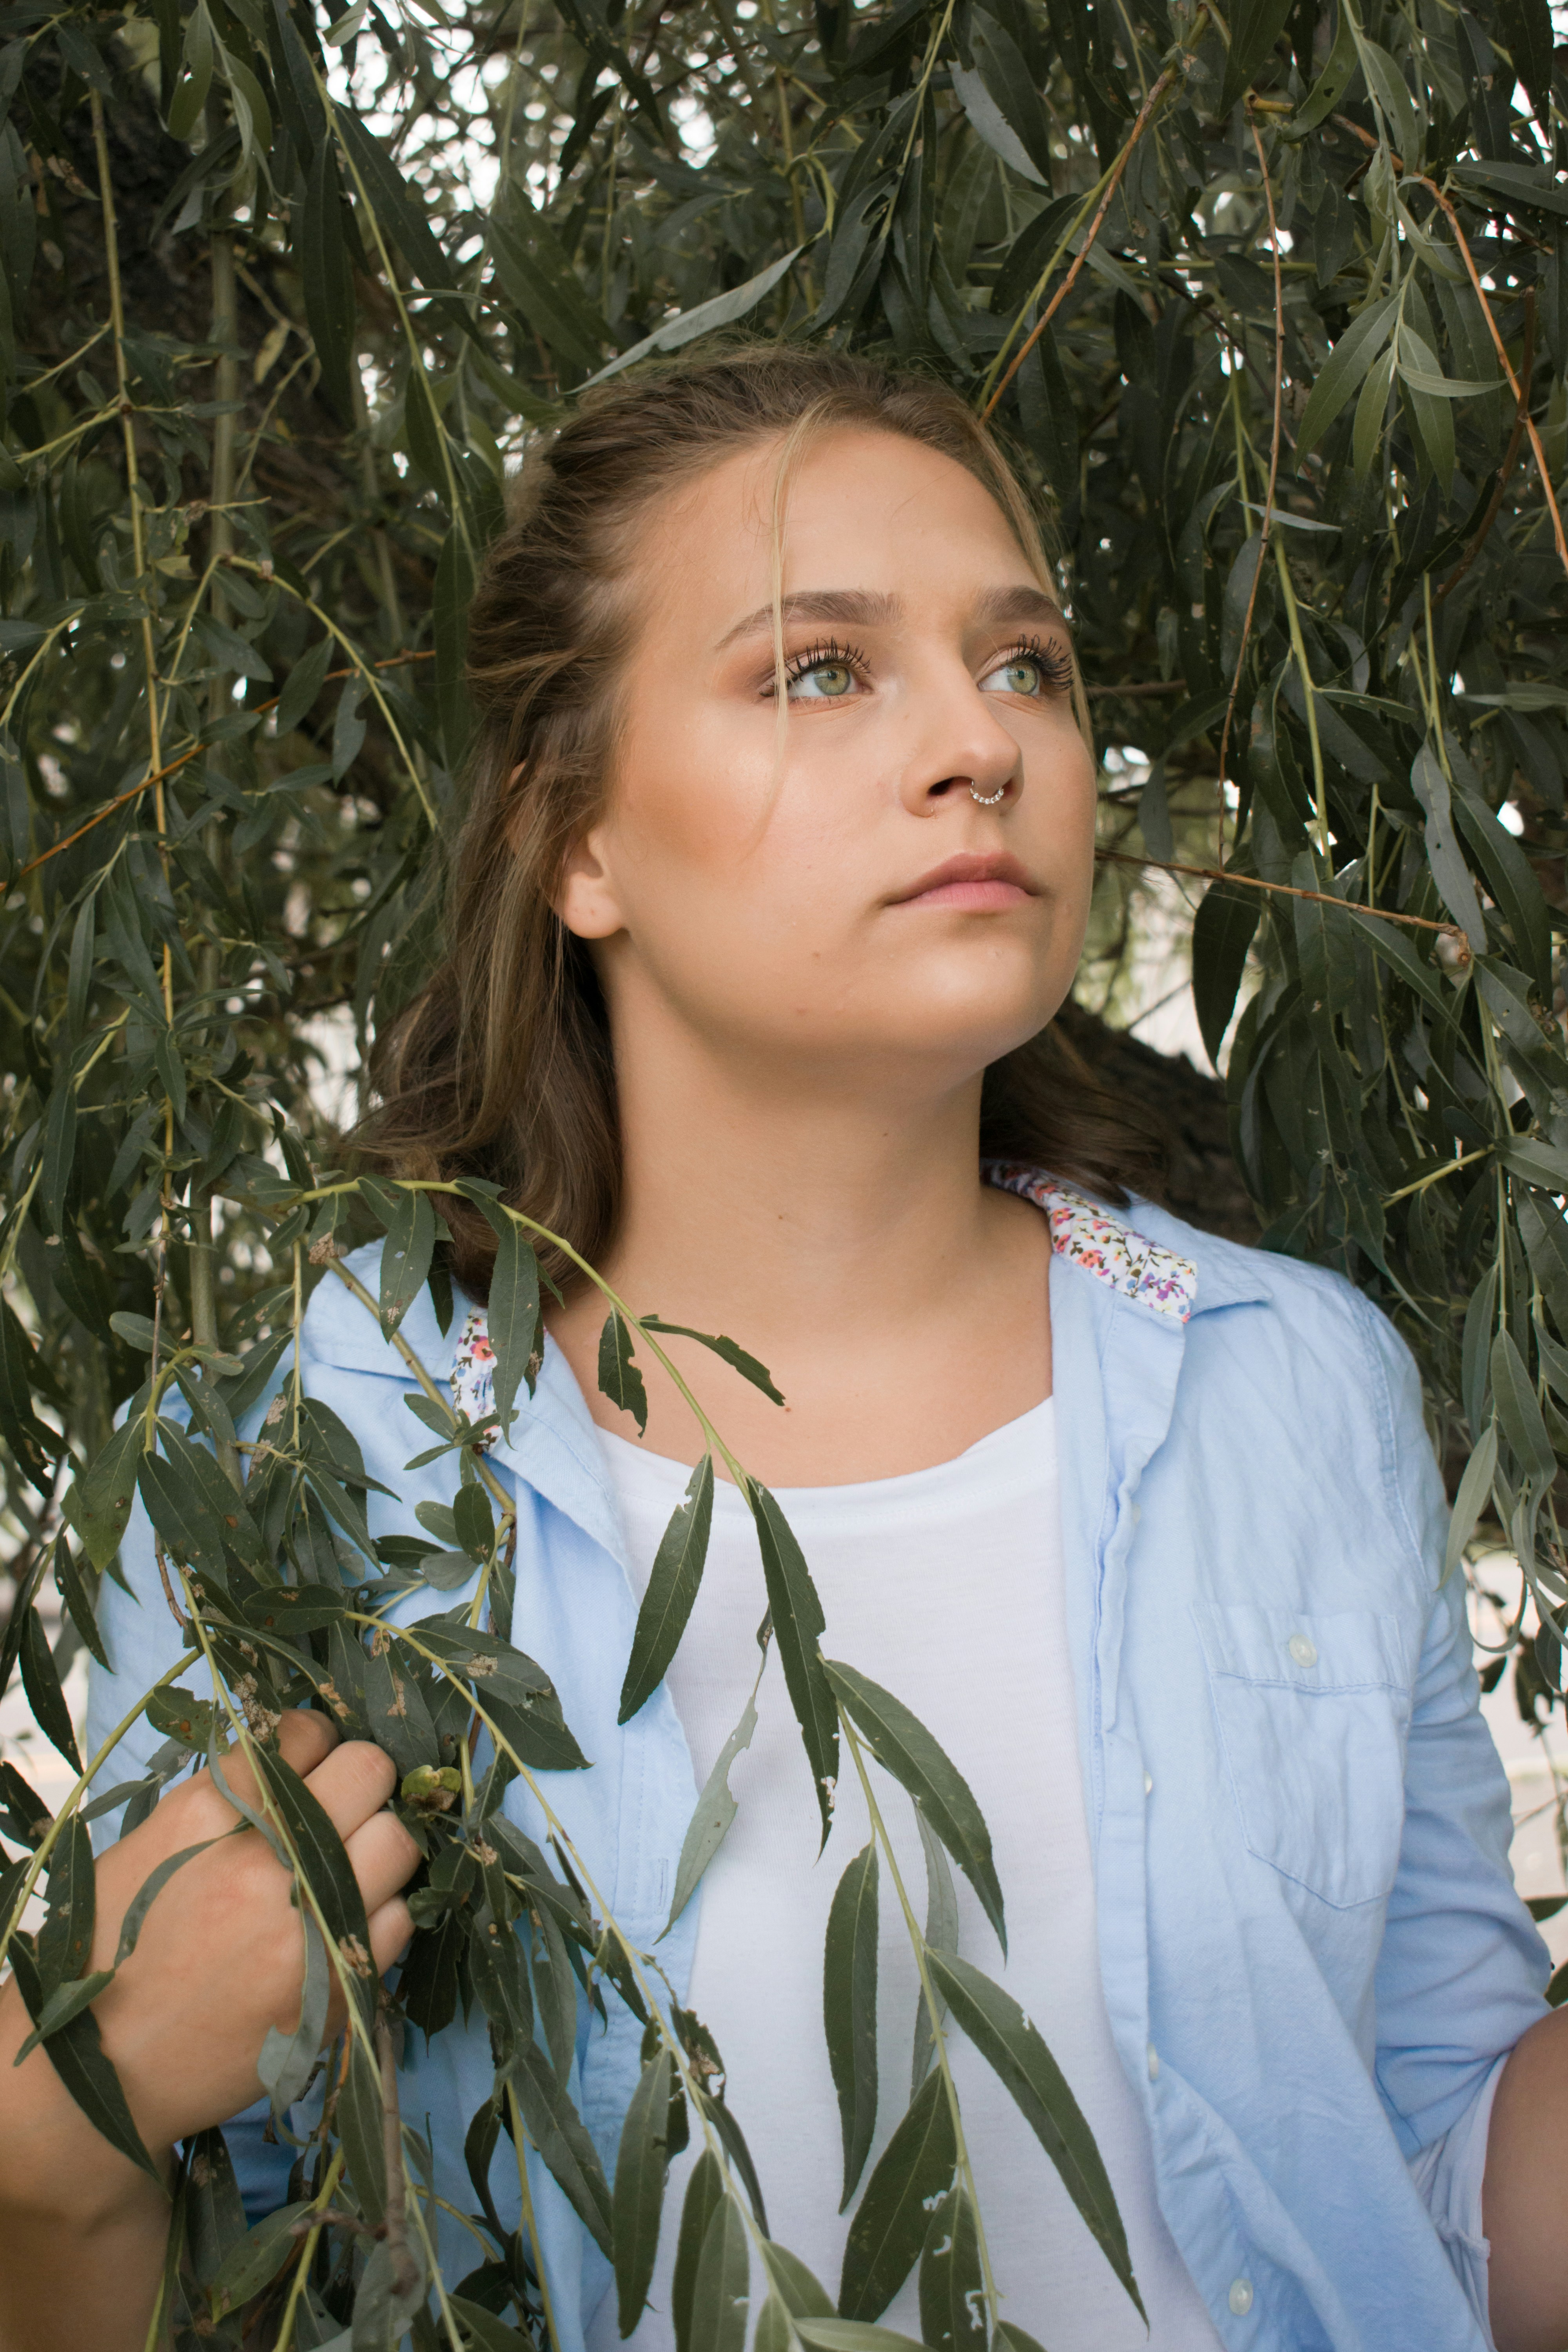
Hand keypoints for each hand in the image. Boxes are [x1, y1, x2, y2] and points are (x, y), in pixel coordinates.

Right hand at [0, 1709, 419, 2204]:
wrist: (102, 2070)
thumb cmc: (114, 1953)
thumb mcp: (148, 1848)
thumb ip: (225, 1796)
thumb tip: (290, 1759)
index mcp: (212, 1812)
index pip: (306, 1731)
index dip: (313, 1745)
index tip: (308, 1768)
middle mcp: (269, 1858)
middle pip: (370, 1770)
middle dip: (360, 1780)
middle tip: (339, 1808)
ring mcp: (311, 1921)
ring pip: (398, 1840)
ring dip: (377, 1846)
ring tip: (344, 1868)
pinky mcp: (339, 1983)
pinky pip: (399, 1917)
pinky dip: (380, 1912)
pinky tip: (341, 1924)